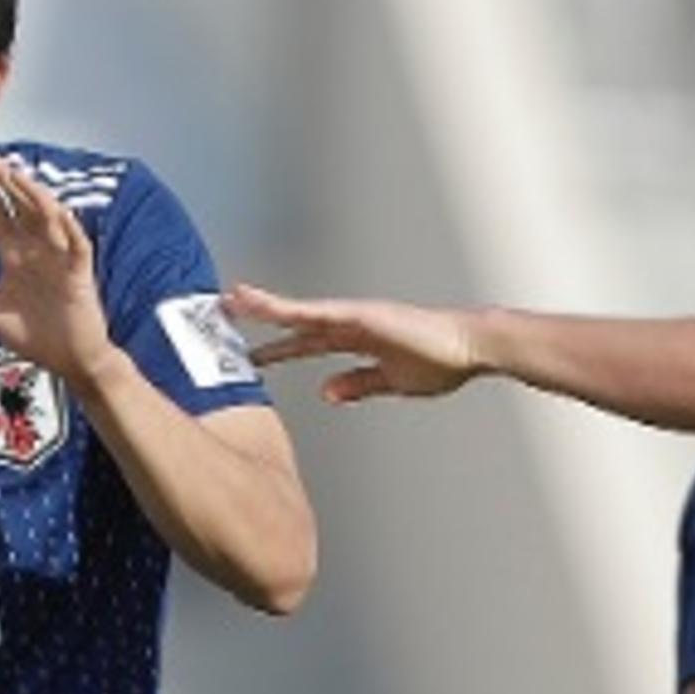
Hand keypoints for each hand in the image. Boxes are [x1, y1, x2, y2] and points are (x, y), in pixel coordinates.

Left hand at [0, 144, 110, 381]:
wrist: (68, 362)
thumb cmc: (33, 334)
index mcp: (15, 253)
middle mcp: (37, 249)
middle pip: (20, 204)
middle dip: (3, 178)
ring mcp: (59, 259)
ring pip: (49, 217)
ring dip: (33, 195)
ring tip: (15, 176)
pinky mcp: (79, 276)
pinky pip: (77, 247)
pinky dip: (70, 230)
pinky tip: (59, 213)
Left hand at [225, 281, 483, 403]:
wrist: (471, 347)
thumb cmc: (442, 361)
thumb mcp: (392, 382)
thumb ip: (358, 384)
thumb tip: (326, 392)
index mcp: (358, 340)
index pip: (308, 344)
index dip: (278, 350)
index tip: (250, 357)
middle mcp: (351, 323)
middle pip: (295, 324)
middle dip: (260, 324)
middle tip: (222, 321)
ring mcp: (354, 315)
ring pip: (298, 311)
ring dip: (262, 307)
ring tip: (229, 301)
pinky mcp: (360, 314)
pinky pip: (314, 312)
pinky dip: (285, 308)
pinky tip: (259, 304)